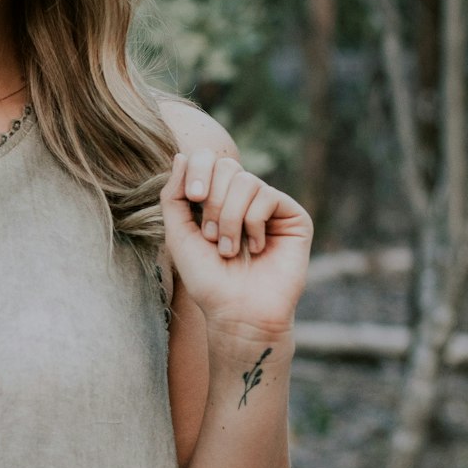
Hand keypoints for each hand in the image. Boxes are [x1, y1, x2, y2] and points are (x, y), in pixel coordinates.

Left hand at [159, 149, 313, 338]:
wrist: (238, 312)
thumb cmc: (208, 279)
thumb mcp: (178, 234)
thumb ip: (174, 195)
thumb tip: (181, 154)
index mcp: (217, 198)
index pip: (208, 160)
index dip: (198, 170)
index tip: (192, 198)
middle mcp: (244, 199)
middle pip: (226, 166)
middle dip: (212, 201)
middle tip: (210, 236)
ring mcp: (270, 206)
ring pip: (246, 181)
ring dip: (230, 218)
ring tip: (229, 249)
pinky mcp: (293, 216)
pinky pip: (267, 196)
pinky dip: (253, 223)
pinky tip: (256, 249)